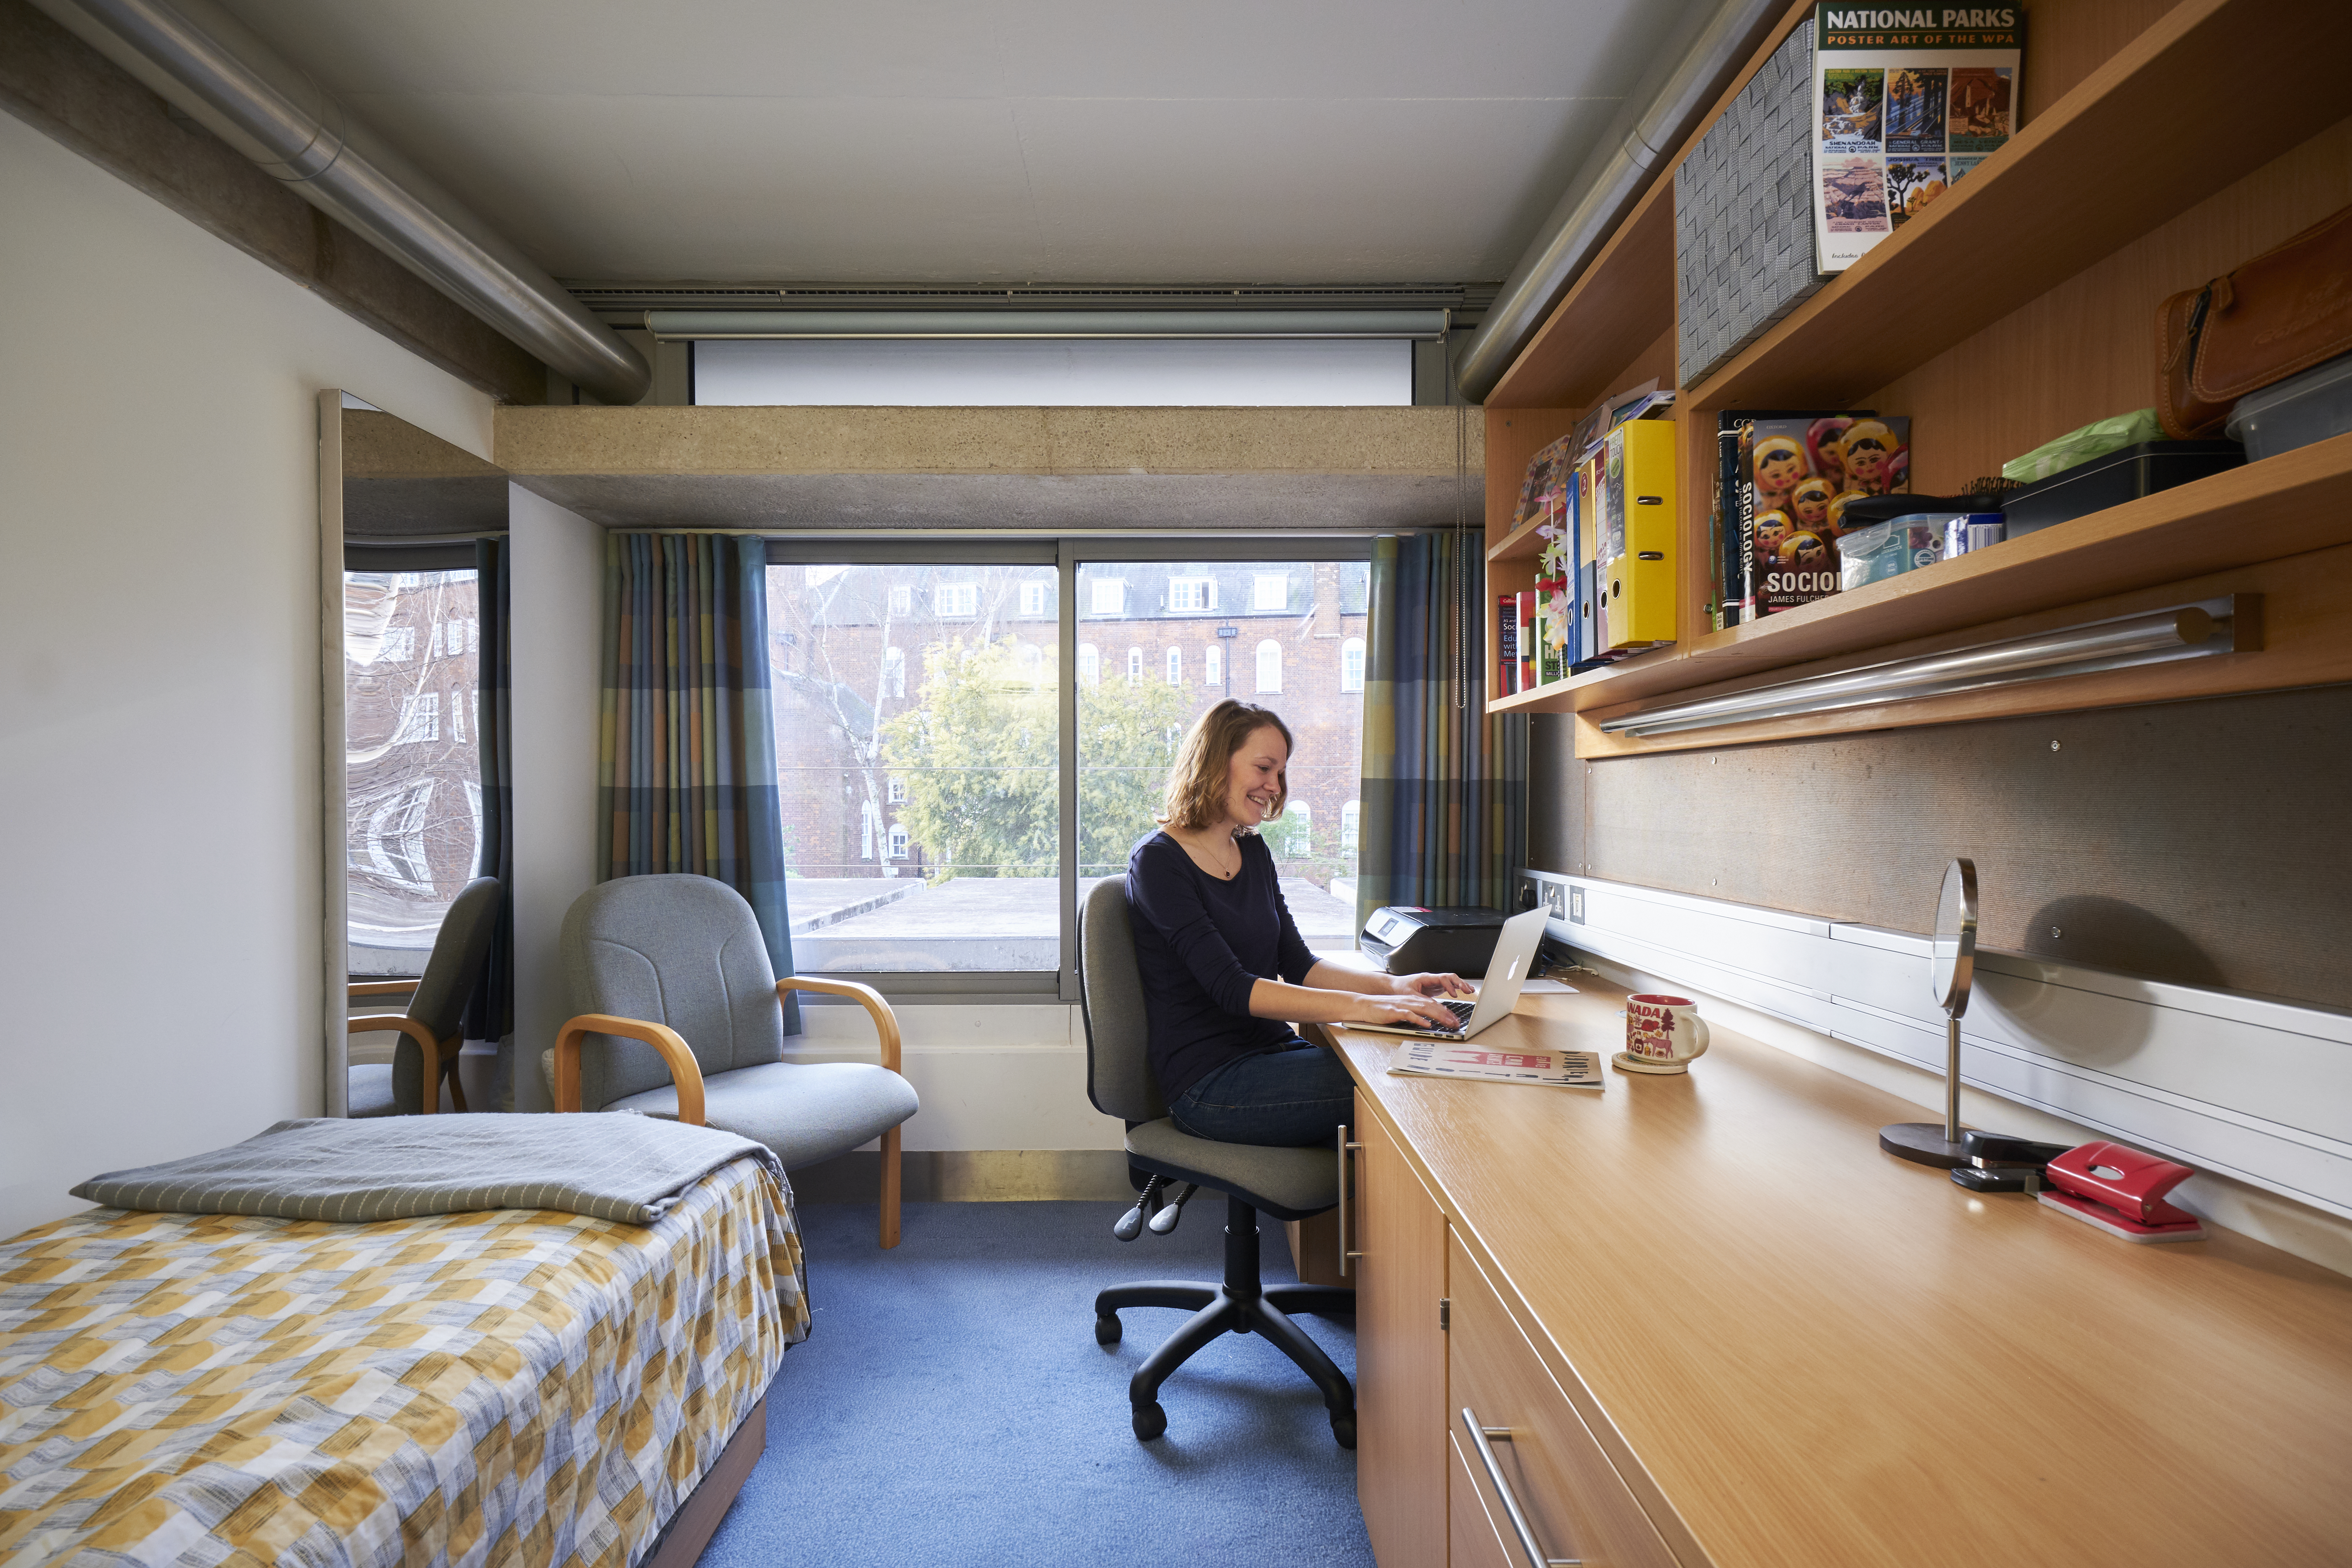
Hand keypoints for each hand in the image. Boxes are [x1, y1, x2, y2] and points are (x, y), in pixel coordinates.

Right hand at [1348, 993, 1462, 1030]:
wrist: (1365, 1005)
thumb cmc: (1383, 1009)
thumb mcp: (1402, 1010)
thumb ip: (1415, 1013)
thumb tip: (1428, 1021)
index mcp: (1413, 1000)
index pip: (1433, 1004)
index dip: (1446, 1011)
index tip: (1455, 1019)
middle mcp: (1410, 1001)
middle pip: (1433, 1005)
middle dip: (1447, 1014)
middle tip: (1457, 1023)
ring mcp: (1402, 1005)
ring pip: (1424, 1008)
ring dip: (1438, 1016)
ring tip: (1448, 1023)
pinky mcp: (1394, 1011)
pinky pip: (1409, 1015)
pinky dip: (1419, 1020)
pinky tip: (1427, 1025)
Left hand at [1393, 972, 1475, 999]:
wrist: (1395, 986)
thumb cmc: (1400, 988)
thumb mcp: (1410, 995)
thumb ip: (1422, 1000)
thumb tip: (1433, 1006)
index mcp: (1426, 978)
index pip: (1442, 978)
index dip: (1449, 986)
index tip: (1454, 994)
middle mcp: (1432, 979)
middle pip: (1450, 977)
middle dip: (1460, 983)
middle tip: (1468, 990)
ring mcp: (1435, 983)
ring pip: (1451, 981)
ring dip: (1461, 985)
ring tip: (1470, 990)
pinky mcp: (1436, 988)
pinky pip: (1450, 986)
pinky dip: (1458, 988)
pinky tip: (1465, 991)